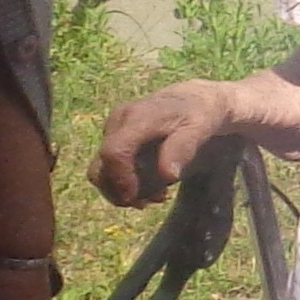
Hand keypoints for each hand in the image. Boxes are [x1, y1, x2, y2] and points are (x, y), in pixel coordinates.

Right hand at [94, 81, 246, 205]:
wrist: (195, 98)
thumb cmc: (199, 114)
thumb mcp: (199, 129)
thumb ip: (182, 148)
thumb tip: (168, 175)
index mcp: (137, 118)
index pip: (113, 152)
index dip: (120, 180)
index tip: (139, 198)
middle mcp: (118, 121)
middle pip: (100, 167)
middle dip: (120, 192)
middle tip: (154, 201)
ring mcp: (113, 129)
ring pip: (101, 170)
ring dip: (122, 191)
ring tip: (157, 196)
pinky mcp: (114, 136)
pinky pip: (108, 166)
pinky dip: (124, 182)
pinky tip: (152, 188)